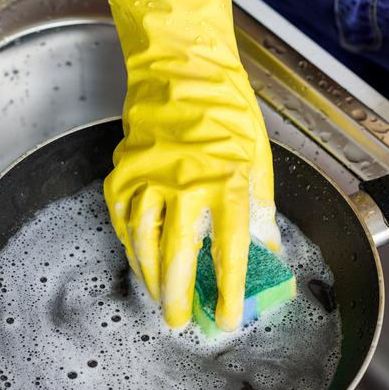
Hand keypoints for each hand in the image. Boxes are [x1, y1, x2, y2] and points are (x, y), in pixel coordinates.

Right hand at [104, 0, 280, 329]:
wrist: (182, 69)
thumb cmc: (225, 108)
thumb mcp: (257, 158)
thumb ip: (261, 209)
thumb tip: (267, 251)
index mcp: (226, 183)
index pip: (228, 252)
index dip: (228, 293)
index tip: (226, 319)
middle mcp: (185, 184)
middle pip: (177, 255)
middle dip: (178, 296)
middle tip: (179, 321)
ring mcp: (148, 178)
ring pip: (143, 242)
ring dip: (150, 276)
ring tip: (158, 297)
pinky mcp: (123, 171)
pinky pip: (121, 218)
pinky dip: (128, 244)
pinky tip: (137, 260)